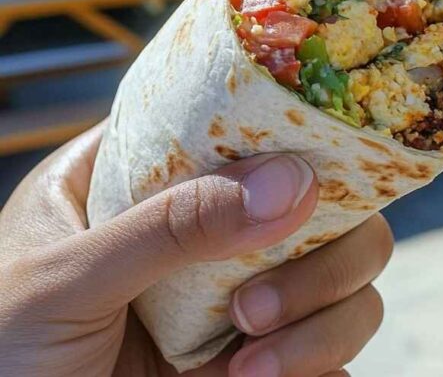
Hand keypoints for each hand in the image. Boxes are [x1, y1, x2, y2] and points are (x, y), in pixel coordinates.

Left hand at [0, 123, 393, 376]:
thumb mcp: (64, 279)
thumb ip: (168, 227)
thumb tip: (287, 182)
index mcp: (146, 180)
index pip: (241, 124)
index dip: (293, 127)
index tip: (320, 153)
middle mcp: (209, 228)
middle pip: (327, 206)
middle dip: (321, 258)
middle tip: (257, 308)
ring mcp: (241, 295)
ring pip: (345, 277)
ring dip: (323, 323)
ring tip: (251, 367)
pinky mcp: (259, 358)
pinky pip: (332, 349)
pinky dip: (324, 363)